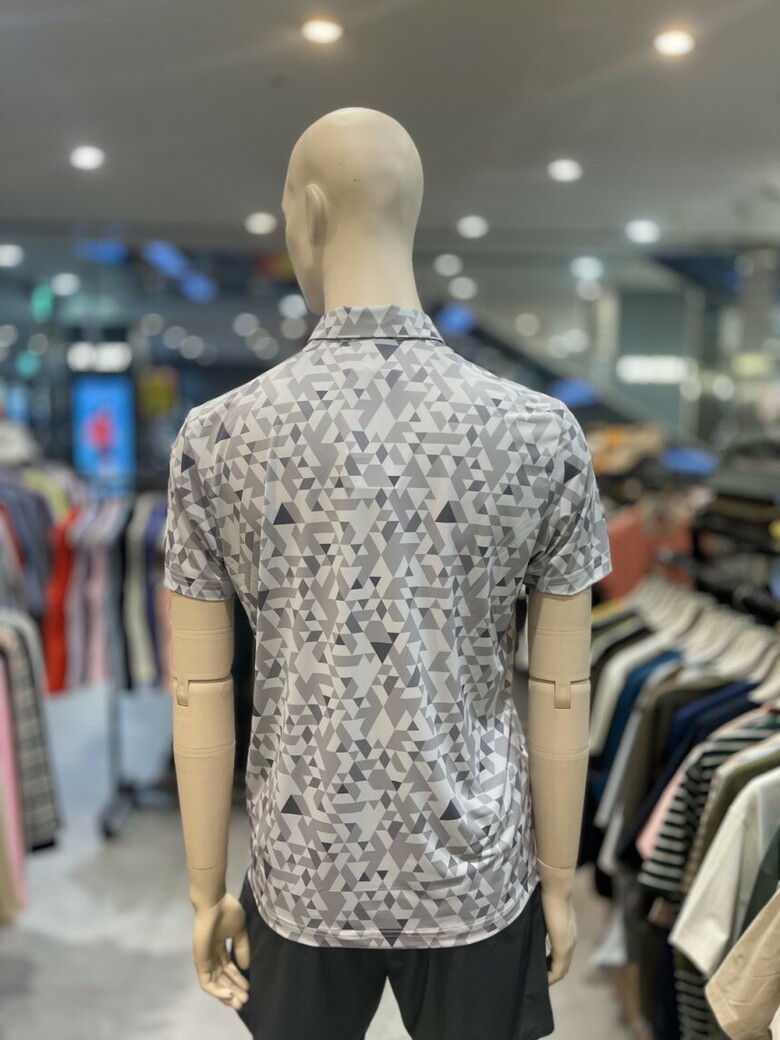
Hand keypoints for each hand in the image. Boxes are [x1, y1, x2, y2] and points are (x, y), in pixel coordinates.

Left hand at [192, 893, 250, 1009]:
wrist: (214, 904)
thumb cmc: (226, 912)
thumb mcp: (239, 931)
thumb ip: (242, 948)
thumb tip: (245, 967)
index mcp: (219, 947)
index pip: (227, 969)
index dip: (238, 979)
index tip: (249, 988)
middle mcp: (211, 956)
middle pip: (222, 979)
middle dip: (234, 990)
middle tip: (245, 1000)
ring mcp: (205, 960)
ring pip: (215, 984)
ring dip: (227, 994)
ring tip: (239, 1001)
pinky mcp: (200, 963)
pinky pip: (207, 983)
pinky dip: (217, 992)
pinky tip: (229, 995)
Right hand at [539, 888, 576, 984]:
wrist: (556, 887)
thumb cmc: (546, 894)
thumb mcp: (541, 911)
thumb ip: (539, 922)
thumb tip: (528, 927)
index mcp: (566, 931)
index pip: (561, 953)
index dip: (550, 962)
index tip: (537, 966)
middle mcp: (570, 940)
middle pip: (562, 964)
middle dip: (549, 972)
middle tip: (535, 976)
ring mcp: (568, 944)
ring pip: (561, 969)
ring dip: (550, 976)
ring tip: (537, 980)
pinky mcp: (563, 947)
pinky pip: (559, 970)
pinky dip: (551, 977)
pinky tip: (541, 980)